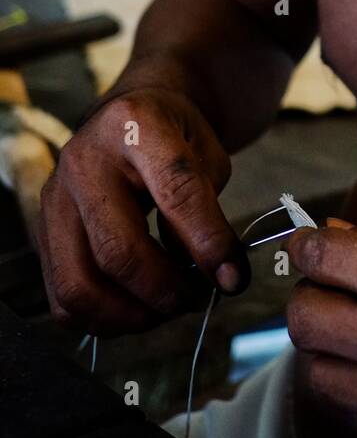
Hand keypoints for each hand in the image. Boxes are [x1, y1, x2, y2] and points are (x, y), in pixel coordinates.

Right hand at [37, 88, 248, 335]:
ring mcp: (55, 197)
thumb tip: (217, 277)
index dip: (208, 244)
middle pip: (117, 251)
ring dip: (130, 314)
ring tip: (165, 307)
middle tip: (195, 297)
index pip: (176, 194)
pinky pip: (62, 296)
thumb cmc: (175, 139)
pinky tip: (134, 307)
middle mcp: (84, 160)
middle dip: (165, 291)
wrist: (129, 119)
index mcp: (135, 125)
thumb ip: (210, 213)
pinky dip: (100, 318)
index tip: (233, 279)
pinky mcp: (43, 229)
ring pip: (80, 284)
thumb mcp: (208, 157)